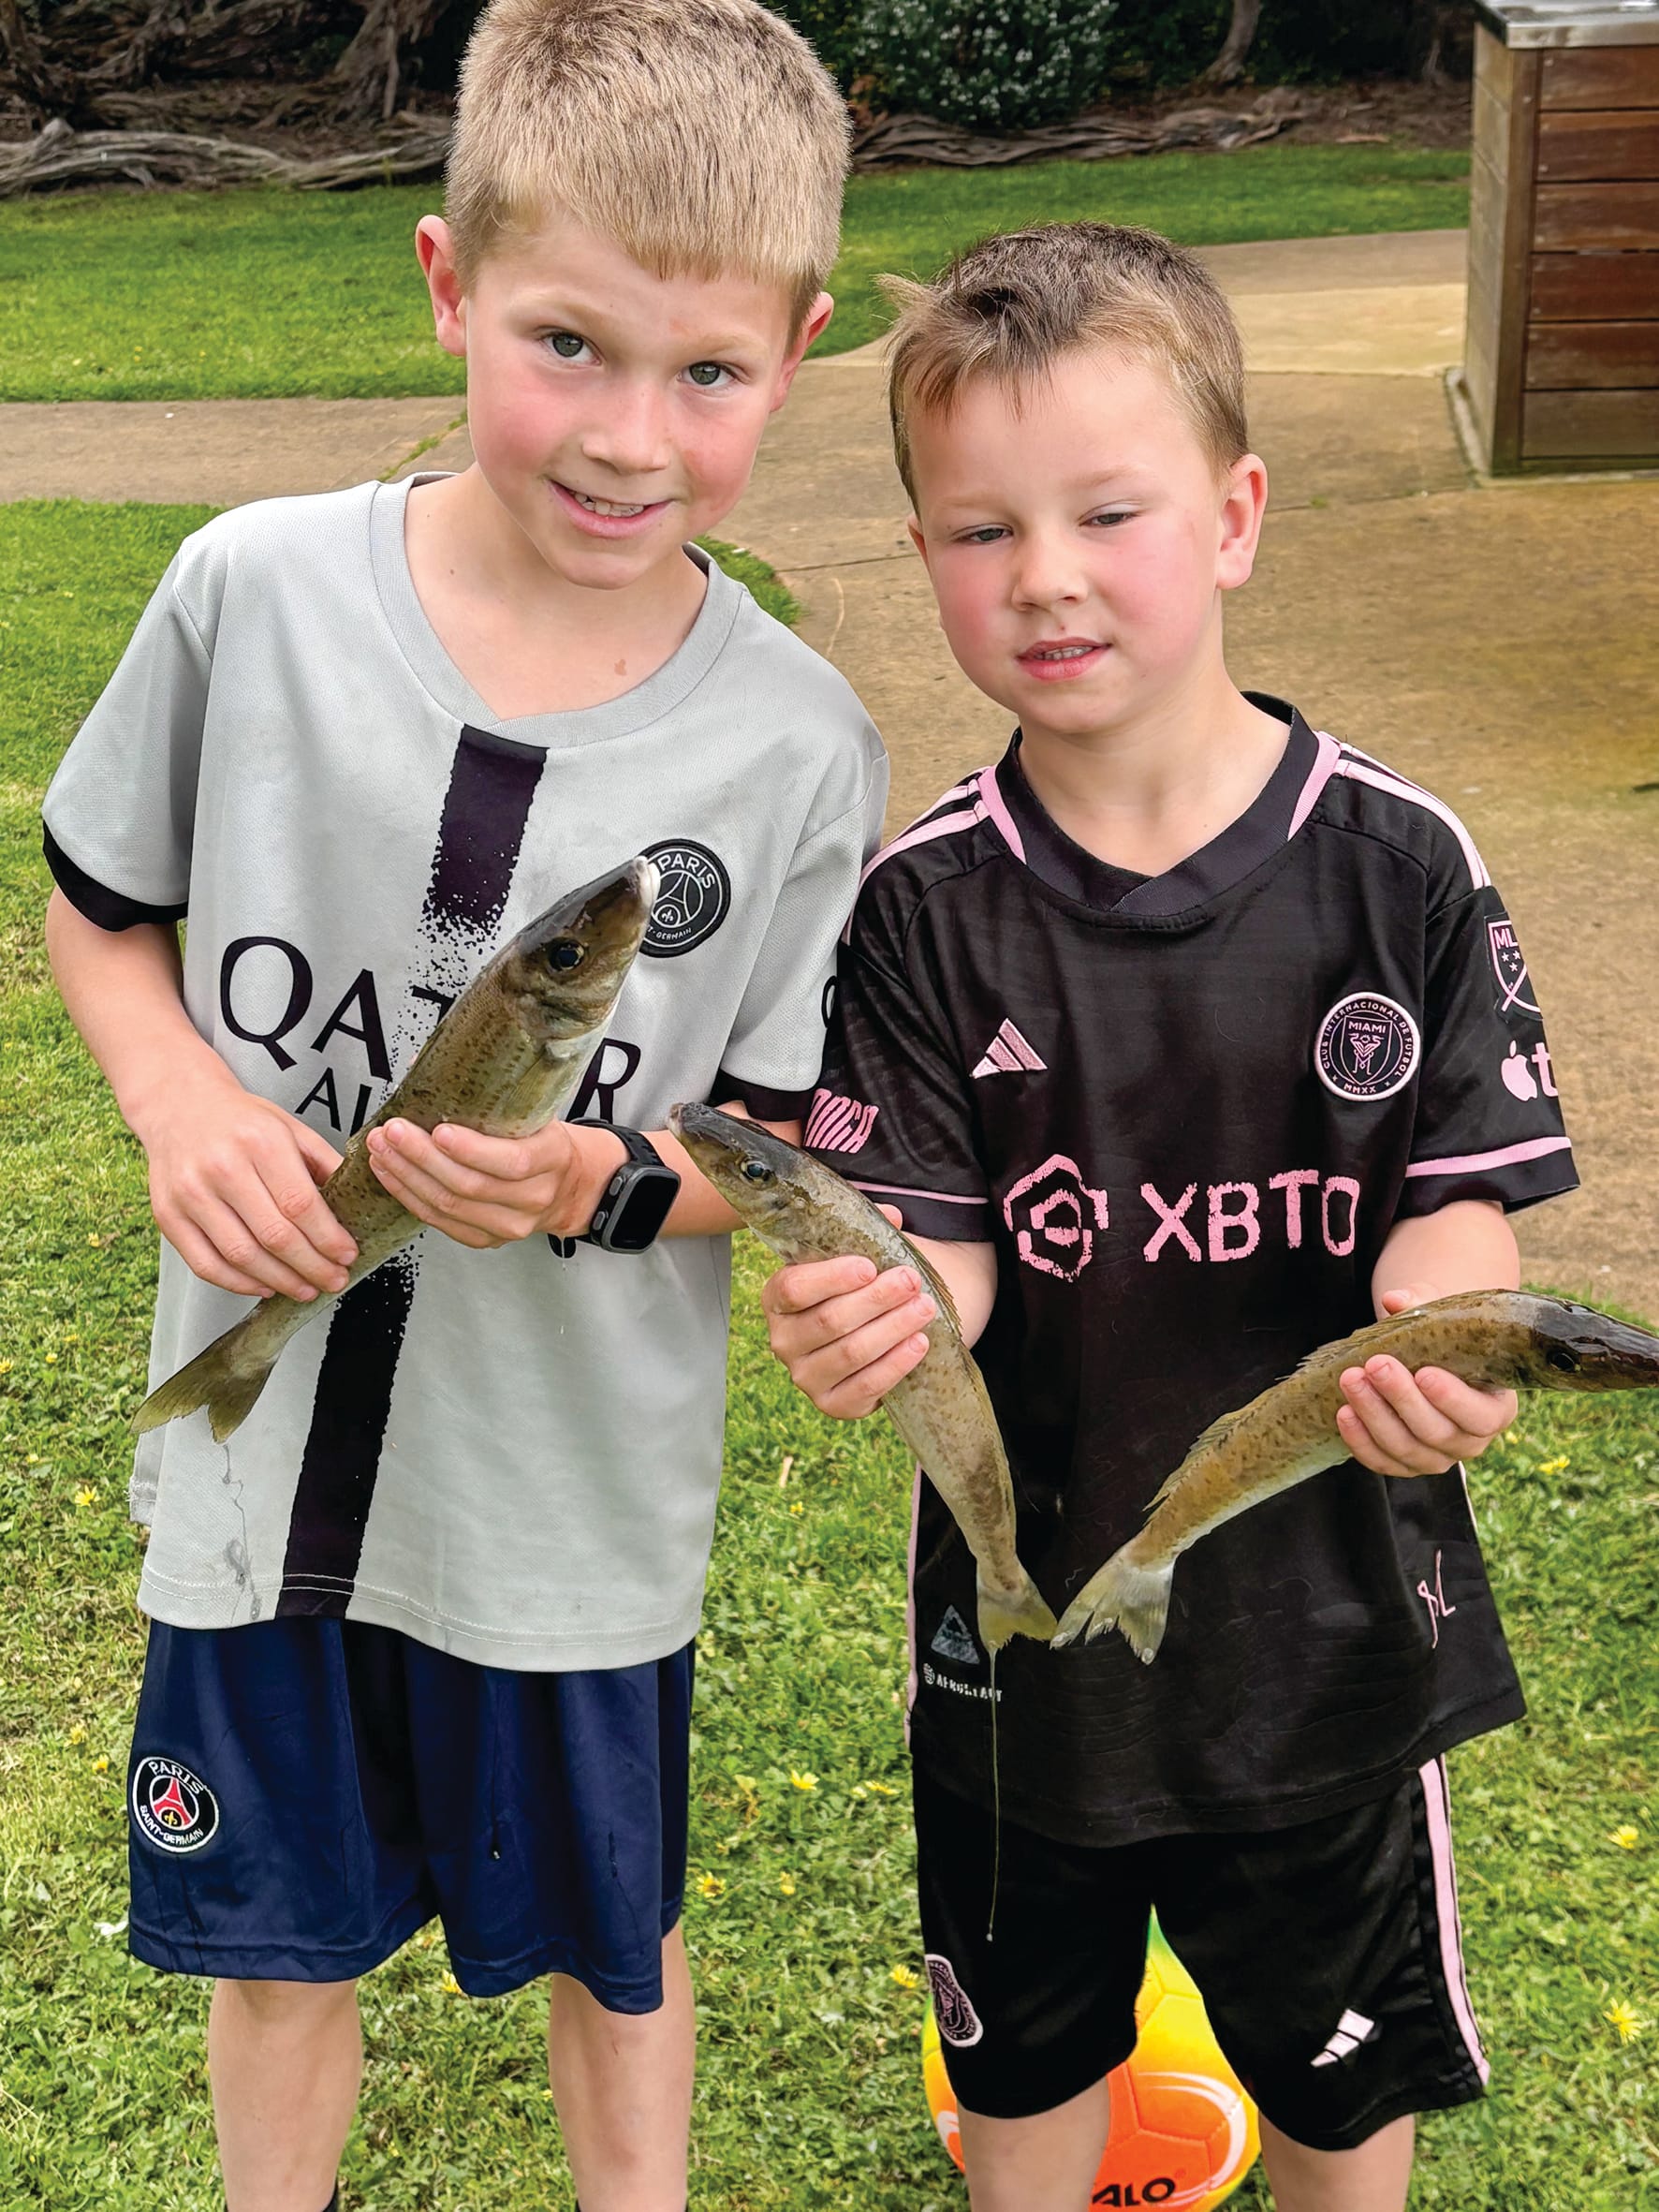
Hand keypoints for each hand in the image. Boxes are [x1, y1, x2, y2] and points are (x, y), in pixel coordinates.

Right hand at [140, 1071, 356, 1301]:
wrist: (179, 1106)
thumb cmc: (241, 1120)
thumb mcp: (290, 1128)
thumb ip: (324, 1165)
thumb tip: (356, 1208)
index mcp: (260, 1142)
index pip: (301, 1204)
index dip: (328, 1238)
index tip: (347, 1255)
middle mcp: (222, 1168)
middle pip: (275, 1235)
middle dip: (311, 1267)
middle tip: (334, 1279)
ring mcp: (190, 1194)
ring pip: (242, 1256)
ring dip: (280, 1281)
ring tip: (305, 1288)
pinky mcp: (168, 1216)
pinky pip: (206, 1265)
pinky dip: (239, 1284)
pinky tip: (264, 1286)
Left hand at [364, 1117, 624, 1246]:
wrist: (570, 1186)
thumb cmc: (544, 1140)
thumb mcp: (535, 1111)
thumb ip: (493, 1094)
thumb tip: (427, 1065)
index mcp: (553, 1158)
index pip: (512, 1162)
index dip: (471, 1150)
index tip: (438, 1130)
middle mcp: (534, 1198)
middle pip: (470, 1186)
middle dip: (422, 1158)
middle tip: (391, 1131)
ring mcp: (509, 1226)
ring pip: (449, 1207)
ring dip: (406, 1177)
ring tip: (381, 1149)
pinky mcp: (486, 1240)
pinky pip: (440, 1222)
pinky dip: (409, 1197)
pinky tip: (389, 1174)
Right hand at [759, 1208, 937, 1419]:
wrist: (868, 1333)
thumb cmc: (855, 1288)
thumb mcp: (854, 1255)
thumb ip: (868, 1231)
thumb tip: (892, 1216)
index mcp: (776, 1298)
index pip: (794, 1289)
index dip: (831, 1278)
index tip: (869, 1265)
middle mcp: (783, 1341)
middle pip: (829, 1321)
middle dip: (876, 1299)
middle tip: (911, 1281)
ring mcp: (805, 1377)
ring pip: (850, 1353)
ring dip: (892, 1328)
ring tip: (924, 1307)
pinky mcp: (833, 1405)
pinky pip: (865, 1388)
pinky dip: (896, 1364)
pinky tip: (919, 1342)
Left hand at [1337, 1282, 1516, 1477]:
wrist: (1425, 1360)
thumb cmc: (1441, 1340)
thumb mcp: (1438, 1320)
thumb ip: (1422, 1306)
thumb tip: (1394, 1299)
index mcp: (1495, 1408)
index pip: (1481, 1416)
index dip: (1453, 1399)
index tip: (1425, 1373)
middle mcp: (1470, 1441)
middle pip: (1437, 1432)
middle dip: (1402, 1398)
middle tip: (1376, 1366)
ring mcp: (1437, 1458)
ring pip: (1406, 1449)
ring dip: (1374, 1416)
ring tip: (1351, 1381)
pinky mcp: (1405, 1464)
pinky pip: (1382, 1462)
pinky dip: (1360, 1441)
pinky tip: (1344, 1412)